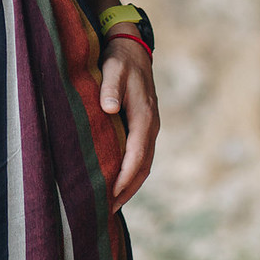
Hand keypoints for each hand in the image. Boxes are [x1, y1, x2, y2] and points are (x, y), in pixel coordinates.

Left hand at [99, 35, 157, 211]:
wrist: (133, 49)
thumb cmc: (119, 61)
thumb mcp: (112, 70)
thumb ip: (109, 88)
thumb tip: (109, 108)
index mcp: (145, 117)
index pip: (136, 155)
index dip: (125, 177)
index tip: (112, 194)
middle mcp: (151, 126)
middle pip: (143, 167)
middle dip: (128, 189)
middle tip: (108, 209)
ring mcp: (150, 128)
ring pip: (144, 164)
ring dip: (131, 184)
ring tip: (113, 203)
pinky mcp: (145, 127)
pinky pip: (141, 156)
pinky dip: (132, 172)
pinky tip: (119, 181)